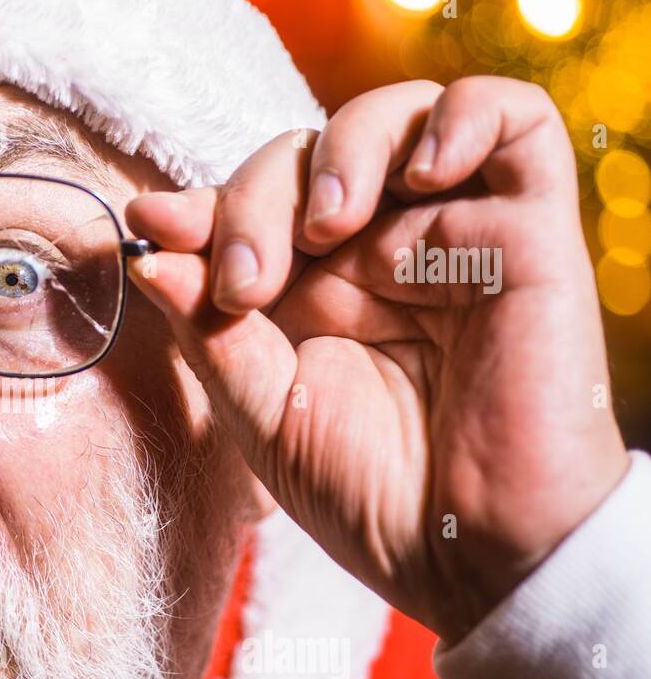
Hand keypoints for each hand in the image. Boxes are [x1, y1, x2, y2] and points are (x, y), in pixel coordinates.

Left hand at [126, 77, 629, 642]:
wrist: (476, 561)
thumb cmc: (372, 500)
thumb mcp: (265, 417)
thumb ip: (212, 333)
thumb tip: (150, 253)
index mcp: (310, 297)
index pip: (249, 209)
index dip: (200, 207)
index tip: (150, 225)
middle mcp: (376, 256)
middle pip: (303, 158)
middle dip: (254, 202)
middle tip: (245, 284)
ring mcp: (450, 236)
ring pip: (396, 119)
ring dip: (343, 151)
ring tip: (326, 228)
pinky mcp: (528, 231)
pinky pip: (513, 120)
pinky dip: (461, 118)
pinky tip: (420, 178)